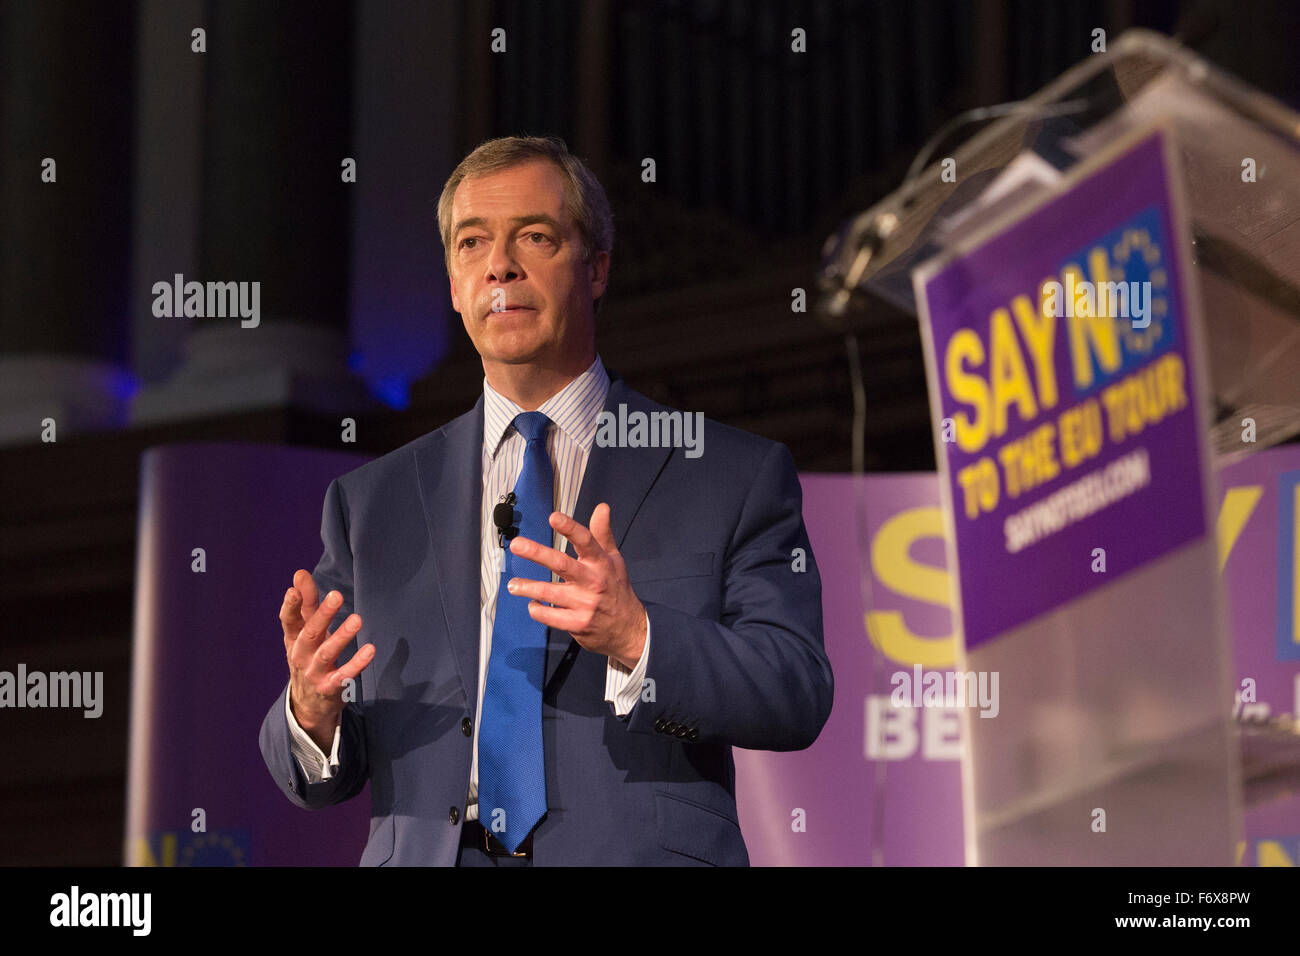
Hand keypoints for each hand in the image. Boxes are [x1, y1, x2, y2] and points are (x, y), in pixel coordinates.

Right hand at [281, 569, 374, 752]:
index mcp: (293, 639)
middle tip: (337, 595)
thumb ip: (306, 603)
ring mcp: (315, 673)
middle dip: (322, 615)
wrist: (308, 704)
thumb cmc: (309, 656)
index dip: (290, 606)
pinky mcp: (331, 688)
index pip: (288, 621)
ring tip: (357, 620)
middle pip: (310, 634)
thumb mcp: (304, 632)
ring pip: (327, 654)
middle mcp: (301, 655)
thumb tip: (300, 573)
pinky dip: (357, 664)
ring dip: (342, 637)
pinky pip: (344, 676)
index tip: (294, 590)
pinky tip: (370, 650)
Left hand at [506, 503, 646, 668]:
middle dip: (537, 553)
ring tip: (513, 584)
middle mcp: (593, 582)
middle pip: (562, 564)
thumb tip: (602, 507)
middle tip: (517, 545)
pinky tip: (532, 604)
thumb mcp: (614, 560)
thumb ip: (603, 533)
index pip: (586, 541)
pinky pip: (549, 616)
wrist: (629, 629)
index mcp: (601, 563)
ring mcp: (584, 604)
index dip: (569, 528)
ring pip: (549, 592)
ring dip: (528, 587)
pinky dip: (537, 610)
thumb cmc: (616, 589)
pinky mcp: (577, 624)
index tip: (553, 517)